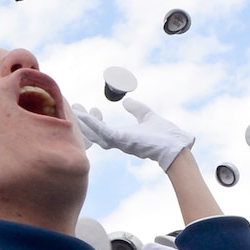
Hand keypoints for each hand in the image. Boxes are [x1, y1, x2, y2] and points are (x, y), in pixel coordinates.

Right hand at [76, 97, 194, 172]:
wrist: (176, 147)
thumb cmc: (166, 136)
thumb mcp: (149, 117)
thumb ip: (138, 109)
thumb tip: (127, 101)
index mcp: (123, 137)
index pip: (102, 130)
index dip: (95, 120)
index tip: (94, 107)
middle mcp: (117, 141)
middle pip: (92, 133)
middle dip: (81, 120)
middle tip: (73, 107)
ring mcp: (118, 141)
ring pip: (93, 133)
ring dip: (82, 121)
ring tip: (73, 109)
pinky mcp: (121, 139)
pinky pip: (102, 131)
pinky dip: (92, 122)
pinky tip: (84, 114)